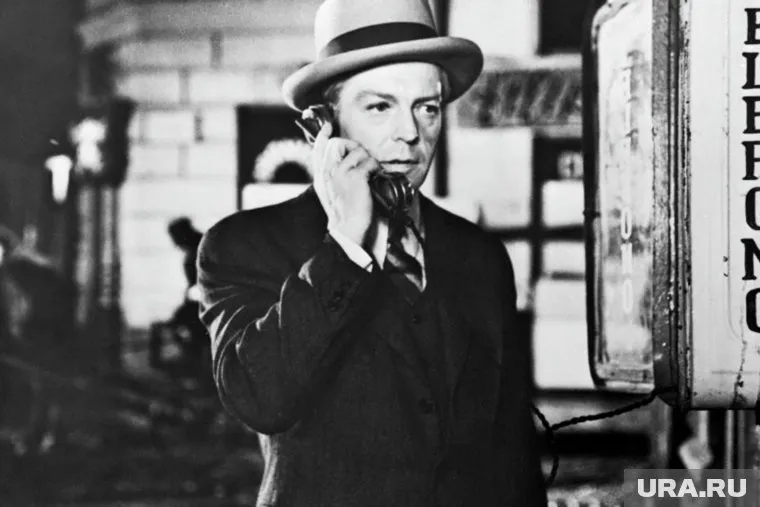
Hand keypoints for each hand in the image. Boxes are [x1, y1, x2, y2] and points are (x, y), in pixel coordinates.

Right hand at [311, 122, 379, 244]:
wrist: (347, 228)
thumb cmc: (342, 212)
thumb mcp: (330, 191)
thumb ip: (331, 175)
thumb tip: (342, 161)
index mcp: (320, 175)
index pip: (318, 148)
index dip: (323, 135)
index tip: (328, 126)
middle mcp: (327, 171)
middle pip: (338, 143)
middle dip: (353, 147)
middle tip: (362, 160)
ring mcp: (340, 173)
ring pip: (358, 151)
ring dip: (368, 160)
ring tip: (370, 173)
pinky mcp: (356, 177)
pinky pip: (369, 161)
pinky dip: (375, 168)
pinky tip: (374, 177)